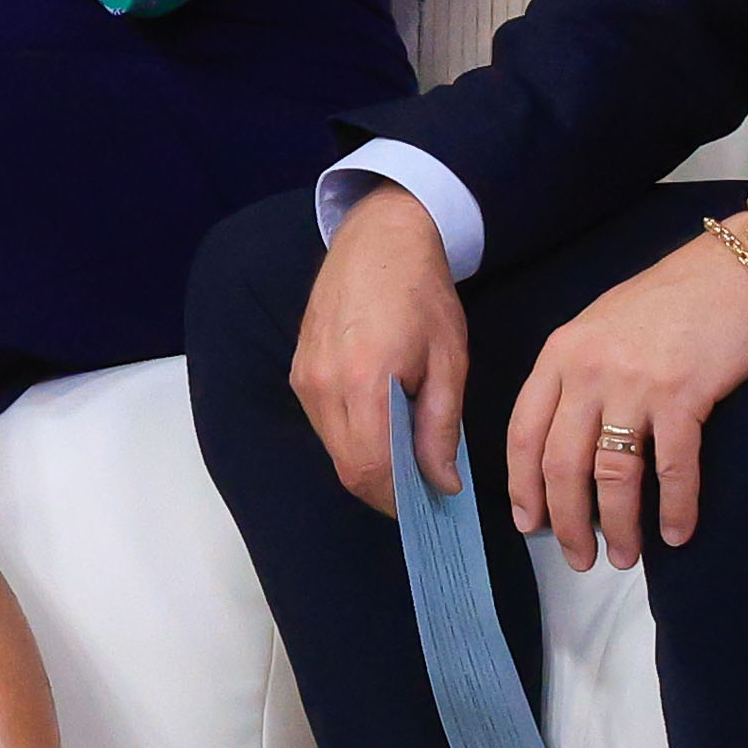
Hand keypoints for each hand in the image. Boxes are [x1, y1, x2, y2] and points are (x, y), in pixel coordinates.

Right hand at [290, 177, 472, 517]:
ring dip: (368, 464)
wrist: (377, 241)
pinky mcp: (298, 370)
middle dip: (386, 489)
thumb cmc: (421, 294)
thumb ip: (440, 427)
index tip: (429, 506)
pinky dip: (353, 438)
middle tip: (424, 489)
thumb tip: (442, 484)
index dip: (399, 499)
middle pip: (347, 467)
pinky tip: (383, 426)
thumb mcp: (449, 360)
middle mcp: (322, 383)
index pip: (370, 468)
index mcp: (363, 379)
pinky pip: (324, 423)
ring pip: (334, 448)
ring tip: (407, 457)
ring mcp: (304, 377)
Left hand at [503, 229, 747, 567]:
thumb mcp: (597, 328)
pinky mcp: (684, 395)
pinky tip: (676, 533)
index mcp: (559, 355)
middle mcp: (588, 371)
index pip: (523, 434)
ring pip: (613, 474)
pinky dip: (675, 508)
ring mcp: (635, 384)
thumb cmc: (665, 304)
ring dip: (618, 526)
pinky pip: (673, 468)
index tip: (530, 525)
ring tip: (625, 557)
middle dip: (568, 522)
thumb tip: (562, 444)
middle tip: (578, 559)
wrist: (730, 272)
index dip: (523, 487)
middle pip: (562, 464)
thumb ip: (573, 377)